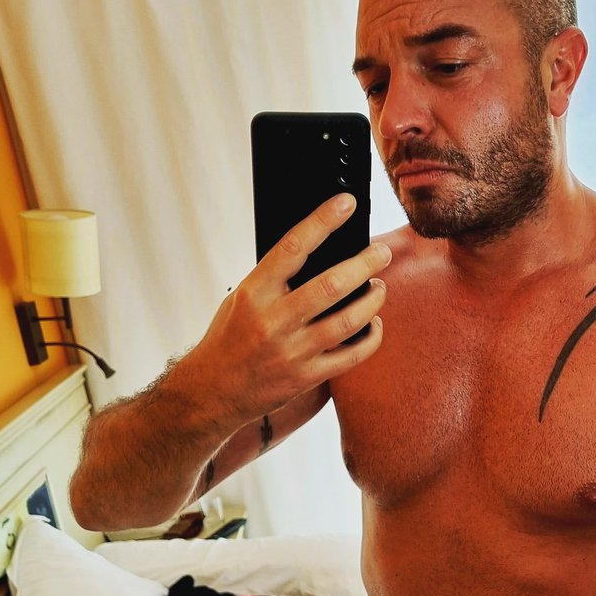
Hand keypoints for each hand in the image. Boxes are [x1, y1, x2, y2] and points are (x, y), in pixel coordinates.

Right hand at [186, 193, 389, 421]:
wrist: (213, 390)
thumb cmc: (230, 338)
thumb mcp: (242, 298)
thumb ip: (275, 279)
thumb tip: (318, 250)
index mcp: (254, 293)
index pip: (292, 247)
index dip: (323, 221)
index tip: (346, 204)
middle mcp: (273, 321)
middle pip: (331, 286)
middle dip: (365, 264)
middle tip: (382, 252)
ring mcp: (292, 352)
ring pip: (348, 321)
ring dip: (372, 300)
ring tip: (379, 286)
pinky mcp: (306, 377)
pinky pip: (352, 355)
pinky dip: (370, 337)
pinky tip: (374, 324)